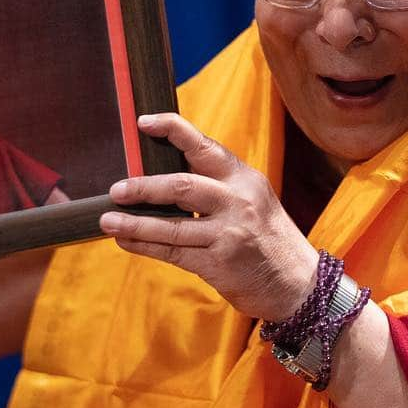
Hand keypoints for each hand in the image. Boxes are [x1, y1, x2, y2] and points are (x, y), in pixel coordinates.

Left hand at [99, 113, 318, 319]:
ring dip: (134, 223)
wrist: (299, 285)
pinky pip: (173, 252)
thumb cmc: (268, 239)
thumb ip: (217, 187)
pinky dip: (145, 246)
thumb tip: (163, 177)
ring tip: (108, 220)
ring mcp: (229, 233)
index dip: (172, 130)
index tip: (143, 122)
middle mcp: (238, 201)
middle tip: (116, 190)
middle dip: (144, 187)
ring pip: (171, 225)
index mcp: (244, 178)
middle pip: (182, 186)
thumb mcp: (253, 201)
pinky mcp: (219, 263)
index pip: (204, 146)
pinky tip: (125, 241)